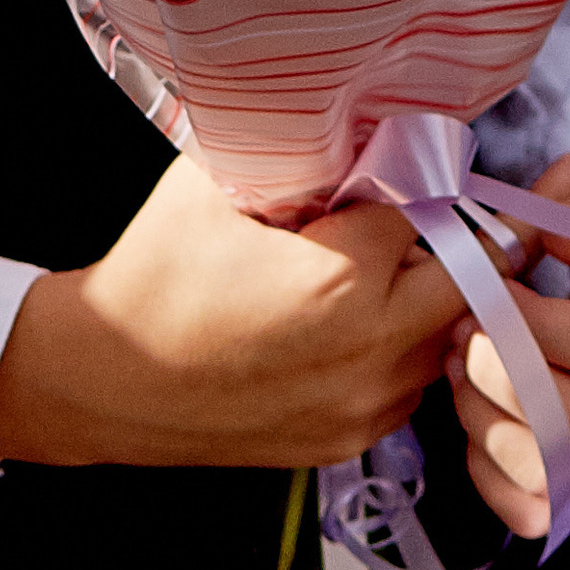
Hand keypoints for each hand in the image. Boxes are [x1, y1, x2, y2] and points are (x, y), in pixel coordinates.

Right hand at [0, 152, 462, 468]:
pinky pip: (408, 385)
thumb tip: (335, 131)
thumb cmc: (152, 276)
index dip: (409, 177)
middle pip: (467, 281)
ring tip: (376, 270)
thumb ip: (284, 156)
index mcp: (341, 279)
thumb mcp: (209, 188)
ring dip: (427, 301)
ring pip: (445, 340)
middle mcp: (370, 350)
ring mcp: (365, 404)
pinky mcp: (348, 438)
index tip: (396, 165)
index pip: (422, 207)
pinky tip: (349, 326)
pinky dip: (396, 350)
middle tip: (426, 216)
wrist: (102, 378)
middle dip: (449, 242)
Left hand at [448, 155, 569, 536]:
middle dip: (498, 370)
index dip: (530, 321)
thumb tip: (554, 239)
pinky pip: (536, 505)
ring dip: (485, 417)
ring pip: (549, 468)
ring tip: (463, 368)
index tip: (493, 292)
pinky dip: (490, 468)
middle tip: (463, 332)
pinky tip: (477, 415)